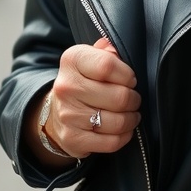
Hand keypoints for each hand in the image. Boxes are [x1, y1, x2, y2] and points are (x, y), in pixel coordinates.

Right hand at [42, 39, 141, 159]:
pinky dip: (124, 136)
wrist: (57, 110)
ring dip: (131, 119)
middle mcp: (66, 86)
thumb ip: (106, 51)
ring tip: (131, 114)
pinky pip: (111, 142)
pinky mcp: (73, 139)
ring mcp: (68, 115)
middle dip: (134, 99)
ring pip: (117, 121)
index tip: (131, 79)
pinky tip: (124, 129)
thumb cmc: (83, 80)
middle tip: (134, 99)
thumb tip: (116, 48)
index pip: (108, 65)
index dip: (127, 74)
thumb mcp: (92, 58)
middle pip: (118, 96)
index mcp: (72, 60)